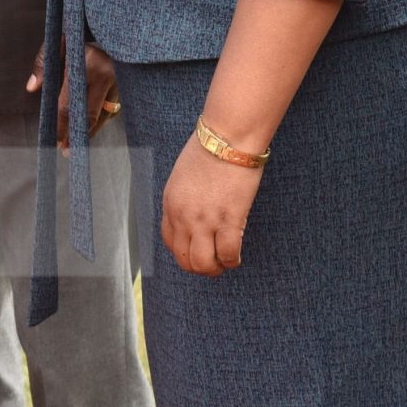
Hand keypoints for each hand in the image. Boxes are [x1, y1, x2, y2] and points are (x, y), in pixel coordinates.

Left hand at [26, 42, 120, 148]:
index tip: (56, 140)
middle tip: (66, 151)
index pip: (70, 103)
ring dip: (89, 132)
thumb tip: (32, 88)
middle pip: (89, 115)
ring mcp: (120, 81)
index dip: (62, 125)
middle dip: (76, 135)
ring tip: (75, 147)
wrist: (112, 29)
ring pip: (103, 116)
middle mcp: (107, 73)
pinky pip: (111, 111)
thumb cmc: (78, 36)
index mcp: (87, 62)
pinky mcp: (127, 87)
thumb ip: (43, 63)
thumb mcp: (58, 42)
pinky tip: (88, 131)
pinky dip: (99, 122)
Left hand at [161, 132, 260, 275]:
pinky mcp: (228, 220)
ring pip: (203, 264)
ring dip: (215, 268)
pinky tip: (236, 255)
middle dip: (200, 267)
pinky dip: (232, 260)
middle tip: (214, 263)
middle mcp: (183, 216)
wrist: (226, 138)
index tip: (197, 251)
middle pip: (185, 260)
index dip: (184, 253)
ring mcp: (204, 220)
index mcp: (170, 204)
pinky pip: (227, 254)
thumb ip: (183, 200)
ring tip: (225, 262)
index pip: (170, 243)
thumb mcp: (182, 177)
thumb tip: (193, 216)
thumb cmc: (209, 150)